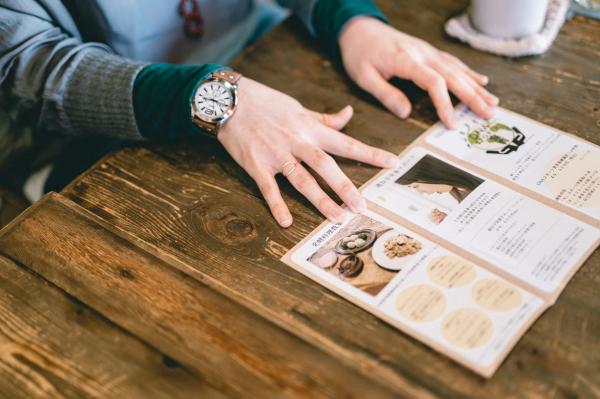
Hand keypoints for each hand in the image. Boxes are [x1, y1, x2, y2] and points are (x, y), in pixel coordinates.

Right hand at [218, 77, 398, 226]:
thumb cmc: (265, 102)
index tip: (393, 163)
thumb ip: (324, 118)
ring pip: (301, 179)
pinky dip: (277, 204)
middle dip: (345, 186)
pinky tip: (286, 221)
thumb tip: (349, 114)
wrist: (228, 99)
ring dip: (319, 199)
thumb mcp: (298, 107)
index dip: (370, 154)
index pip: (346, 142)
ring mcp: (276, 154)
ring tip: (335, 217)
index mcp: (310, 128)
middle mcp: (297, 142)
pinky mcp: (256, 164)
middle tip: (361, 207)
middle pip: (326, 165)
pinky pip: (268, 187)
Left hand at [339, 17, 498, 126]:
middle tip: (489, 115)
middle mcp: (422, 54)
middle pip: (453, 76)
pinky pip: (453, 62)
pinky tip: (482, 81)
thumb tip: (406, 113)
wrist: (360, 29)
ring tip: (494, 103)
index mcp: (406, 60)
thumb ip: (385, 94)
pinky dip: (469, 72)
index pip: (433, 82)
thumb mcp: (364, 77)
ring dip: (476, 87)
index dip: (444, 103)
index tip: (452, 123)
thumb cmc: (359, 54)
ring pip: (457, 69)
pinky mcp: (428, 51)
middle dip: (473, 97)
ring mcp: (428, 51)